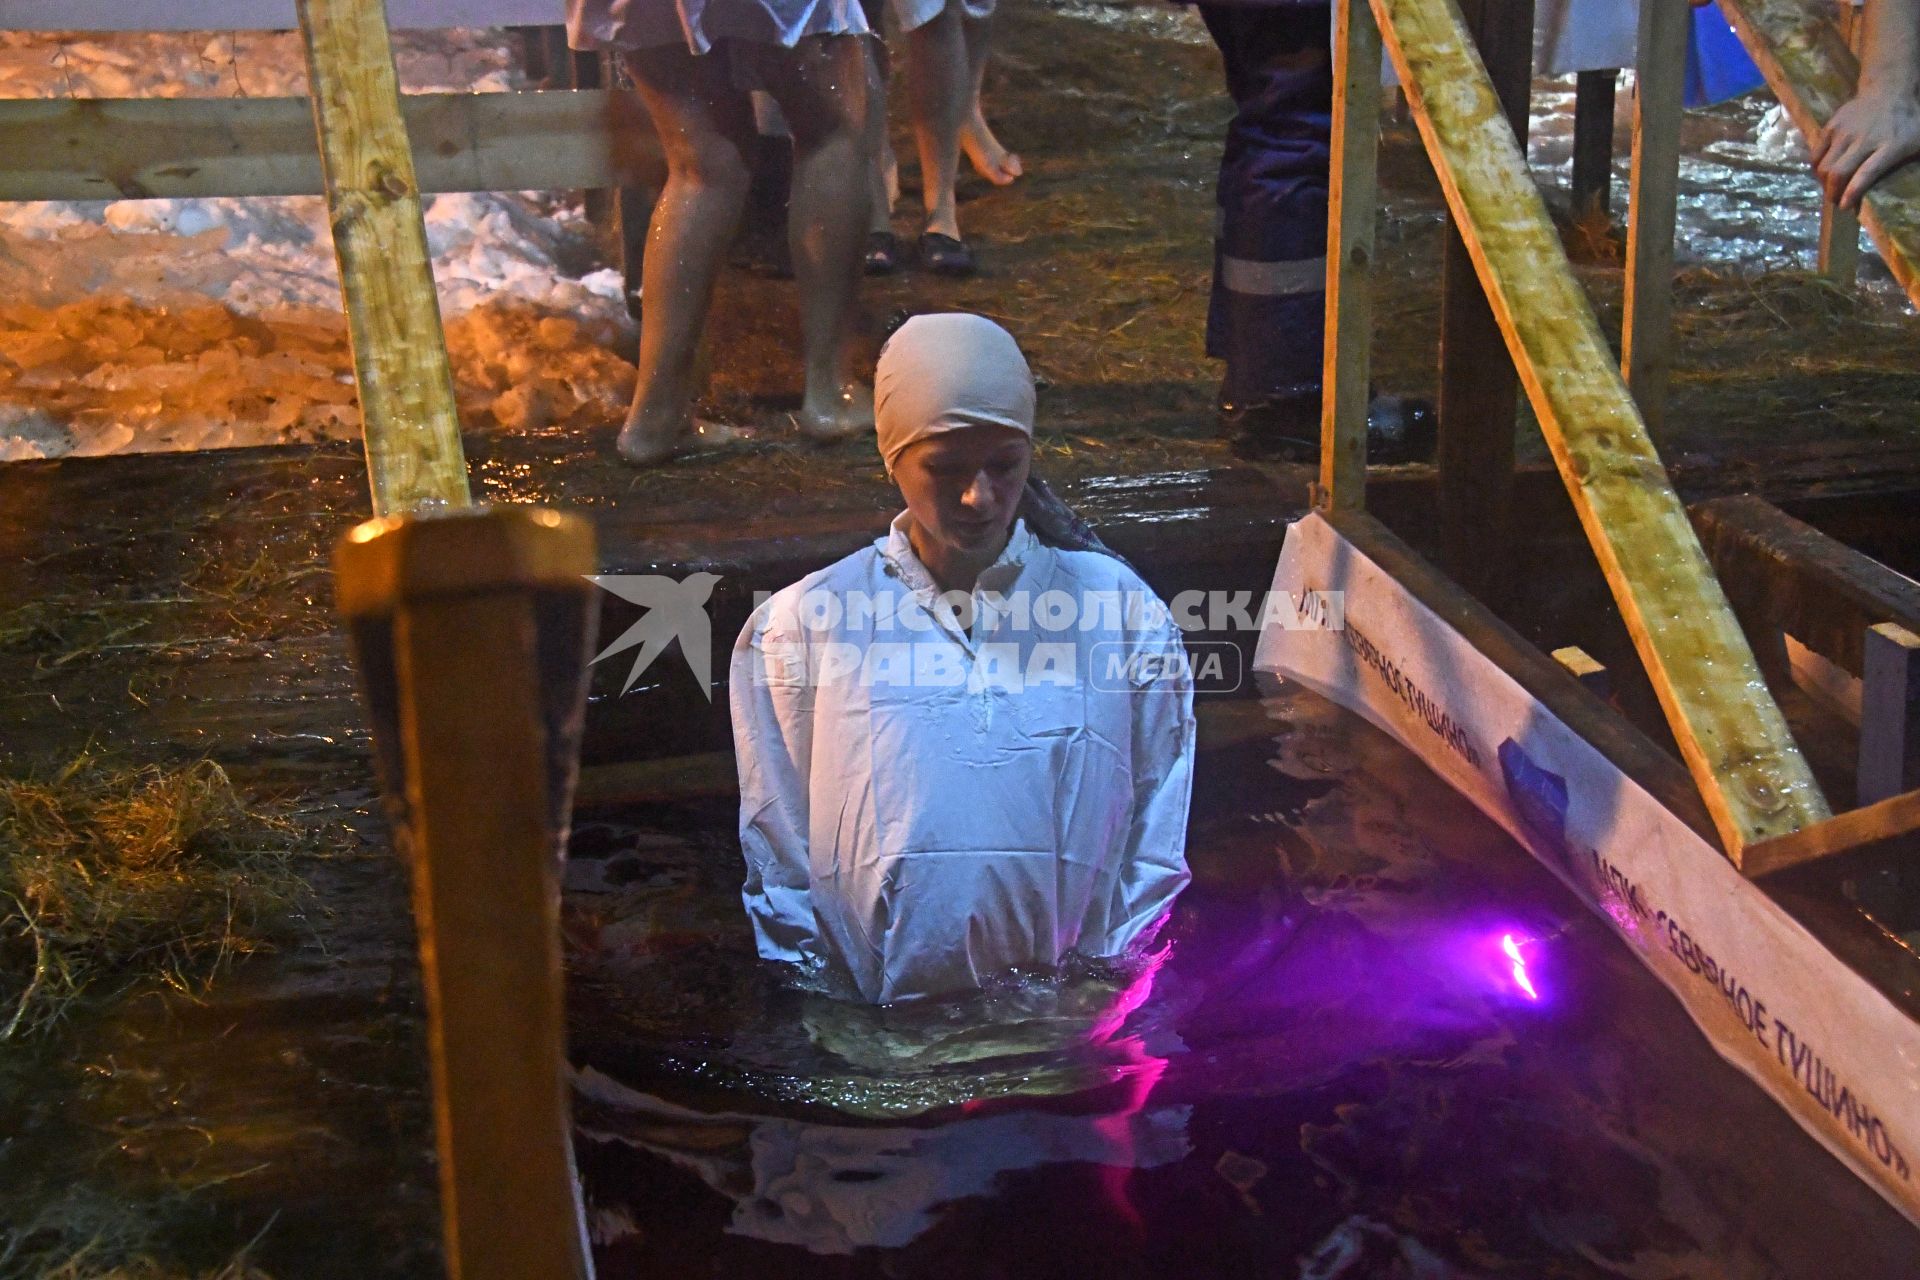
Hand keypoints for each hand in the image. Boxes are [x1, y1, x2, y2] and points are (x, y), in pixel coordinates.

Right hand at [1812, 86, 1919, 208]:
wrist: (1888, 90)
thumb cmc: (1906, 121)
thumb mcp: (1917, 141)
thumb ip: (1906, 161)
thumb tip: (1912, 189)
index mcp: (1890, 146)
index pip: (1866, 174)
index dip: (1852, 193)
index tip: (1844, 207)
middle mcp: (1864, 139)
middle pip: (1838, 172)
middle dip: (1832, 192)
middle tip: (1835, 200)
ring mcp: (1845, 132)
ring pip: (1824, 166)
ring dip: (1824, 182)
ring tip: (1829, 187)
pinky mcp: (1831, 127)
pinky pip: (1816, 154)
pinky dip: (1817, 168)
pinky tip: (1824, 172)